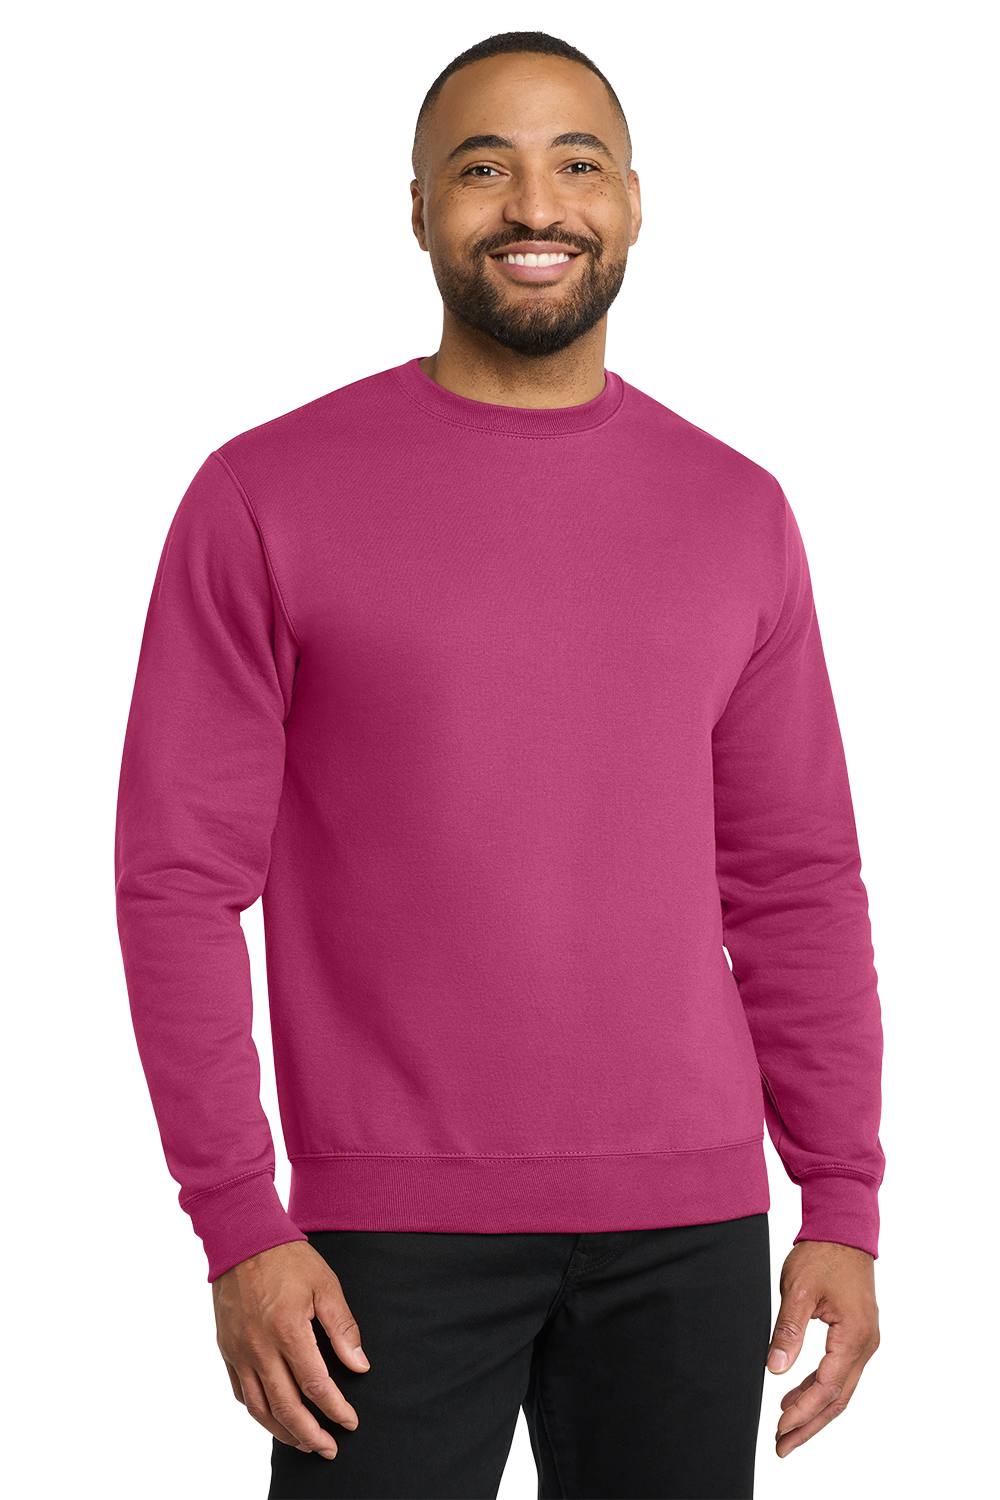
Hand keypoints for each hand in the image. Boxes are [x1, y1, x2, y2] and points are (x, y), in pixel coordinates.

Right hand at [212, 1239, 370, 1461]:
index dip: (335, 1409)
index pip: (316, 1385)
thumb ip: (343, 1328)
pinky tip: (273, 1417)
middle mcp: (259, 1347)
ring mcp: (239, 1351)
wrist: (242, 1239)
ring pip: (260, 1408)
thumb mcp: (325, 1285)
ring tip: (304, 1442)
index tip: (350, 1422)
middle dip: (311, 1434)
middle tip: (329, 1448)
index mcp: (287, 1330)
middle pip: (286, 1407)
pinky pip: (240, 1392)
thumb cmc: (286, 1258)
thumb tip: (359, 1365)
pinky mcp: (227, 1349)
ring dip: (283, 1432)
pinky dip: (258, 1412)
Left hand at [765, 1238, 879, 1457]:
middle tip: (783, 1445)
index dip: (803, 1411)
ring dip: (814, 1411)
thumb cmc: (824, 1255)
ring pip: (840, 1390)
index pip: (827, 1386)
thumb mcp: (800, 1290)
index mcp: (854, 1335)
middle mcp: (865, 1344)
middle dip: (810, 1425)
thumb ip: (789, 1330)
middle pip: (838, 1398)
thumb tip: (774, 1368)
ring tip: (787, 1428)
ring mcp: (864, 1342)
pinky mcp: (857, 1337)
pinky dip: (820, 1390)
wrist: (844, 1231)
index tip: (781, 1428)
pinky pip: (840, 1373)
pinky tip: (797, 1396)